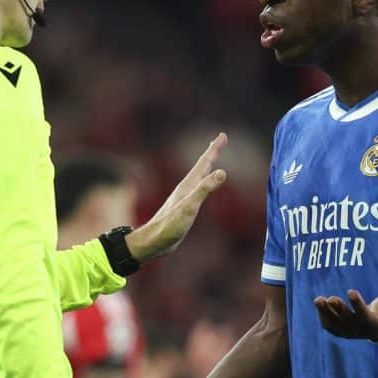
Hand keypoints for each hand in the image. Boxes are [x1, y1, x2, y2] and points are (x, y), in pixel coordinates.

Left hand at [125, 133, 226, 261]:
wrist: (154, 241)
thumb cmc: (170, 225)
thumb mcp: (190, 207)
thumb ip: (204, 189)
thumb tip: (222, 172)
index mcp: (188, 185)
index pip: (204, 163)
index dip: (214, 149)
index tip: (223, 136)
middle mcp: (186, 188)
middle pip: (201, 166)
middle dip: (212, 152)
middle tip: (220, 140)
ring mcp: (184, 197)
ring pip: (199, 176)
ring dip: (207, 166)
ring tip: (212, 160)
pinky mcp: (184, 207)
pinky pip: (198, 188)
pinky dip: (203, 182)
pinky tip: (202, 186)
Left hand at [313, 284, 377, 340]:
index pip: (366, 317)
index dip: (358, 305)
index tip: (351, 291)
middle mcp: (363, 332)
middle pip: (349, 322)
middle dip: (340, 310)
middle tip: (331, 298)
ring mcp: (352, 334)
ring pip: (337, 326)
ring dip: (327, 314)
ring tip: (319, 299)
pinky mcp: (343, 332)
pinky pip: (331, 328)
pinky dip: (324, 317)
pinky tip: (320, 304)